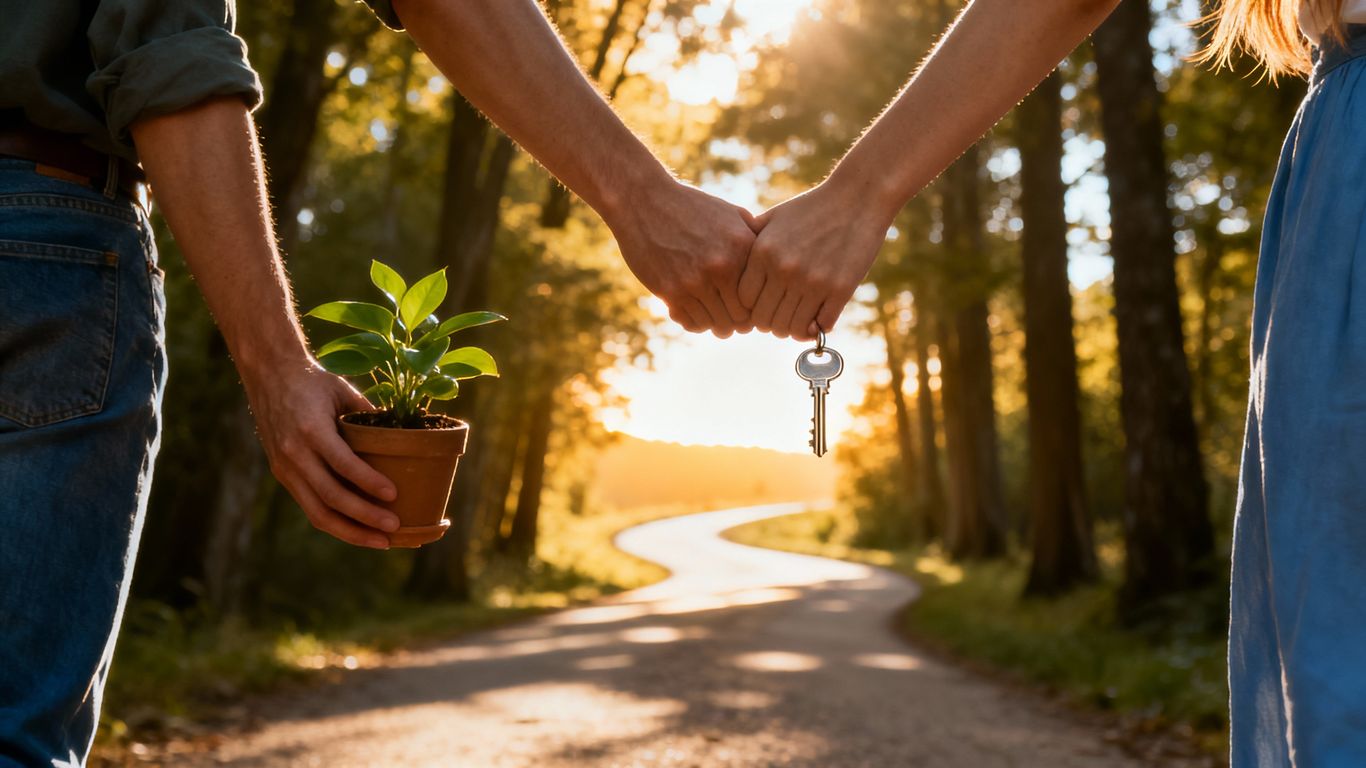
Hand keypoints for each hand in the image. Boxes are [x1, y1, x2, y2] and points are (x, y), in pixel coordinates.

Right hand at [241, 361, 399, 548]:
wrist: (268, 374)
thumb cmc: (314, 381)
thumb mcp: (344, 391)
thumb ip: (369, 416)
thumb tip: (406, 437)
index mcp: (311, 429)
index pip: (343, 463)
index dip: (369, 482)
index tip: (394, 495)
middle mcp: (294, 453)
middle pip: (331, 497)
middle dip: (365, 517)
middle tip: (395, 528)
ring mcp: (285, 468)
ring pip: (318, 512)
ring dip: (351, 531)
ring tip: (381, 541)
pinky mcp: (282, 475)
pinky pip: (310, 507)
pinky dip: (336, 522)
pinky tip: (359, 531)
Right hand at [605, 180, 756, 337]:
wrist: (644, 201)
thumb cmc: (691, 207)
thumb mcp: (731, 214)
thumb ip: (755, 237)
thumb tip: (775, 262)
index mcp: (742, 248)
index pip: (760, 296)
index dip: (757, 308)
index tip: (749, 309)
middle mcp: (722, 267)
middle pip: (741, 317)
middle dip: (738, 323)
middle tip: (733, 321)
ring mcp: (695, 281)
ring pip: (717, 325)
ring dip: (717, 326)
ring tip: (715, 321)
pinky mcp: (670, 292)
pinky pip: (692, 323)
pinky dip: (696, 324)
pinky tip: (694, 314)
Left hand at [740, 181, 890, 340]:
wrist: (857, 198)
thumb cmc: (811, 208)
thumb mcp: (773, 218)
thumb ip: (749, 241)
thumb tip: (730, 265)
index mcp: (763, 253)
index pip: (744, 302)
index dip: (750, 310)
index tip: (760, 308)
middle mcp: (784, 270)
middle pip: (765, 320)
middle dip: (770, 324)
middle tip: (778, 320)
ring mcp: (813, 281)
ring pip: (791, 328)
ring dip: (793, 330)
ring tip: (797, 323)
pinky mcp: (840, 289)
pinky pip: (821, 326)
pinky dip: (817, 329)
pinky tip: (817, 321)